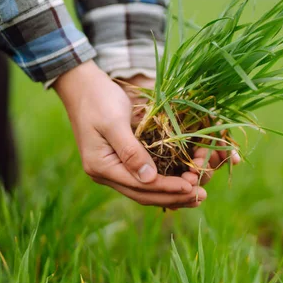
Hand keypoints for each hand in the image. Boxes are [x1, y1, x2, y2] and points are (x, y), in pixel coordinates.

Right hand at [54, 61, 205, 208]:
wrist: (81, 86)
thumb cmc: (98, 99)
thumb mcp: (114, 122)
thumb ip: (130, 151)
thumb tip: (150, 178)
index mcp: (101, 167)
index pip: (139, 185)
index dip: (167, 187)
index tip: (191, 186)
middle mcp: (105, 173)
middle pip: (143, 194)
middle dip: (173, 197)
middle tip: (201, 195)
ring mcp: (112, 169)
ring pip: (145, 190)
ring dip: (170, 194)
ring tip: (196, 195)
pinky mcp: (120, 161)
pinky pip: (144, 179)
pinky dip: (163, 183)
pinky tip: (181, 184)